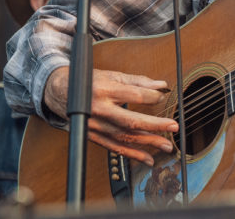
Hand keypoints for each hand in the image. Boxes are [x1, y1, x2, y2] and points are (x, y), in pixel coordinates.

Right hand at [44, 67, 178, 165]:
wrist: (61, 92)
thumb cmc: (90, 82)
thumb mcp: (112, 75)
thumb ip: (138, 81)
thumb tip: (161, 85)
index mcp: (104, 90)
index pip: (133, 95)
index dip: (152, 96)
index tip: (164, 96)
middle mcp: (99, 109)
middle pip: (130, 121)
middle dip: (154, 125)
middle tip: (173, 126)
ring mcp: (95, 125)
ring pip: (124, 138)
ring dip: (147, 143)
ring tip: (166, 145)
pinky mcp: (93, 136)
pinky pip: (114, 148)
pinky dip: (132, 155)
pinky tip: (147, 158)